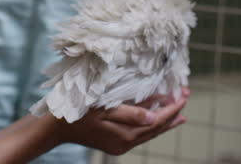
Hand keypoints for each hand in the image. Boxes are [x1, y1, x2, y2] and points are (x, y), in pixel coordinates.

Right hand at [61, 89, 188, 155]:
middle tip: (186, 97)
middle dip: (173, 113)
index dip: (173, 107)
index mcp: (126, 134)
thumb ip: (130, 112)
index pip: (158, 120)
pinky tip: (155, 120)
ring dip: (164, 120)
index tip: (184, 94)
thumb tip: (155, 115)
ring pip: (149, 132)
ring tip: (179, 114)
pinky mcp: (114, 143)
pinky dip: (151, 125)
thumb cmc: (77, 112)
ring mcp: (120, 145)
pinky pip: (139, 133)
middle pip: (157, 128)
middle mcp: (126, 143)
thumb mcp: (103, 108)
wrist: (55, 128)